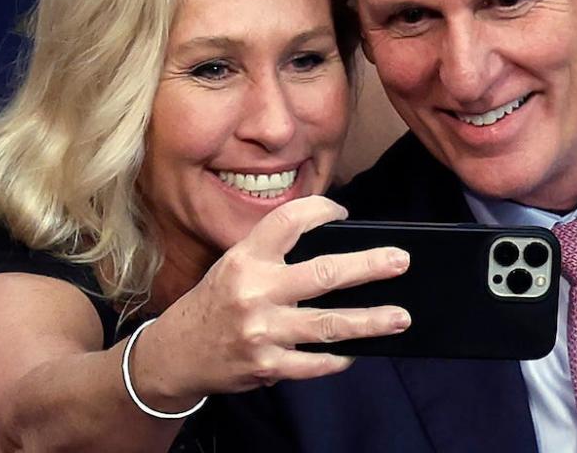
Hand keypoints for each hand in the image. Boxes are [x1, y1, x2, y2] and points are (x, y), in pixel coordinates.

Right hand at [138, 196, 410, 401]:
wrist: (176, 353)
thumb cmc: (215, 302)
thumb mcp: (234, 265)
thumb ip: (275, 256)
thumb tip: (335, 249)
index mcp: (246, 257)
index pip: (290, 220)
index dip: (321, 210)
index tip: (343, 212)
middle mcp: (254, 290)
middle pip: (323, 274)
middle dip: (368, 267)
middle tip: (400, 261)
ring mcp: (262, 331)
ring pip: (328, 325)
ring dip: (370, 321)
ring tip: (400, 316)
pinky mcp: (267, 365)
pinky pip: (315, 362)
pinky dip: (339, 358)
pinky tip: (357, 351)